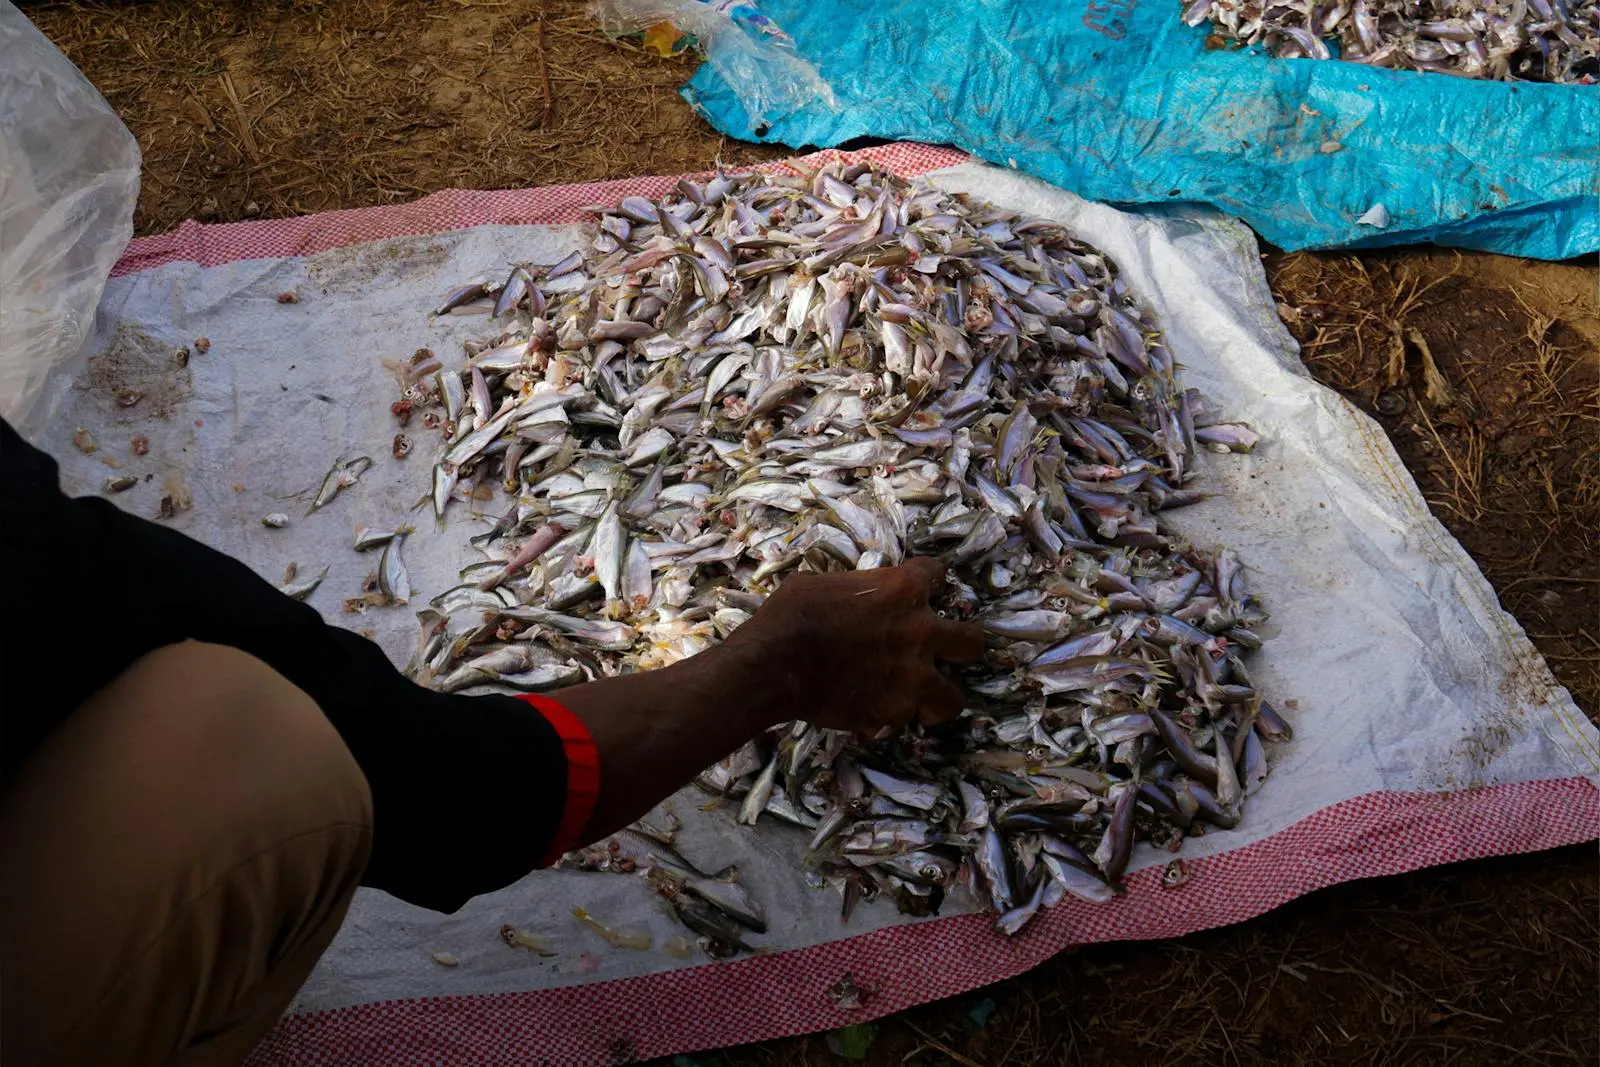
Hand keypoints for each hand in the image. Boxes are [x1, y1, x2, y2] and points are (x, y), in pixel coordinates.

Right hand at [719, 556, 983, 731]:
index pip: (936, 574)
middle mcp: (921, 631)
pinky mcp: (896, 711)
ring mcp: (913, 676)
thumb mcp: (825, 583)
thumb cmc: (792, 613)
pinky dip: (892, 717)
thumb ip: (855, 590)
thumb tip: (852, 599)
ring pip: (953, 697)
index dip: (930, 580)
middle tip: (947, 652)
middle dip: (963, 647)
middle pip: (971, 642)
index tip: (925, 586)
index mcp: (903, 590)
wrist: (777, 663)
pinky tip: (875, 714)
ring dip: (938, 697)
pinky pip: (905, 719)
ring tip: (922, 700)